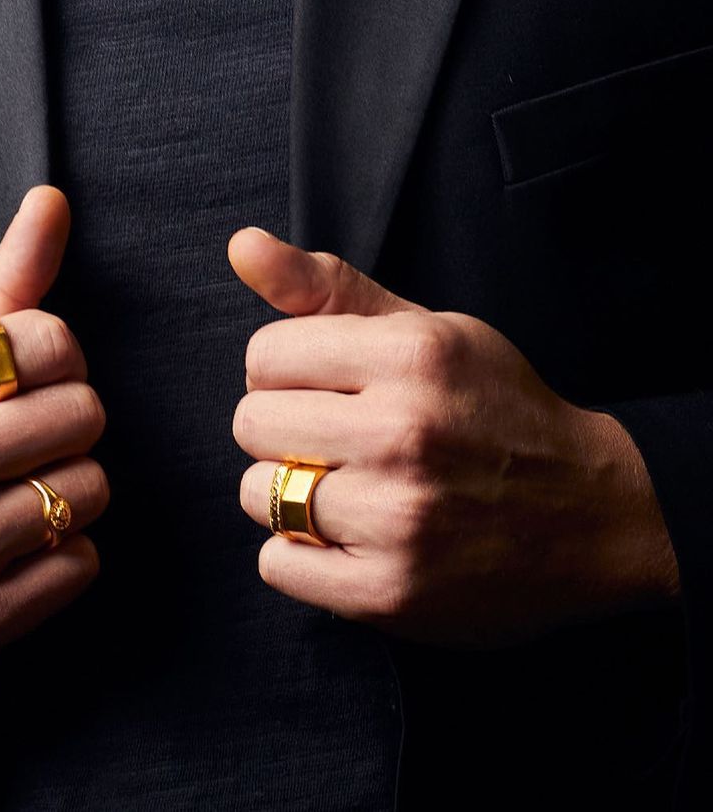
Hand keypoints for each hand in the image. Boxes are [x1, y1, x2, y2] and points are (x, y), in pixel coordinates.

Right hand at [0, 186, 108, 682]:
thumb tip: (52, 200)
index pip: (51, 341)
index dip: (54, 355)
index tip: (27, 376)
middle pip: (83, 415)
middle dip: (66, 416)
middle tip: (27, 431)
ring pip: (89, 490)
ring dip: (69, 484)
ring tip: (21, 486)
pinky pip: (79, 565)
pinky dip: (63, 548)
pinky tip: (17, 539)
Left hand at [228, 227, 679, 646]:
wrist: (594, 511)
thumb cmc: (494, 407)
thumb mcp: (425, 328)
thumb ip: (326, 285)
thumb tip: (241, 244)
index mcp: (411, 355)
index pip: (264, 355)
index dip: (286, 371)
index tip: (326, 387)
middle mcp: (404, 432)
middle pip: (251, 423)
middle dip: (282, 428)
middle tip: (335, 439)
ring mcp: (399, 517)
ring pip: (258, 494)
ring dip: (289, 493)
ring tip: (346, 487)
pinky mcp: (393, 591)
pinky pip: (277, 564)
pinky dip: (300, 555)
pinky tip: (349, 537)